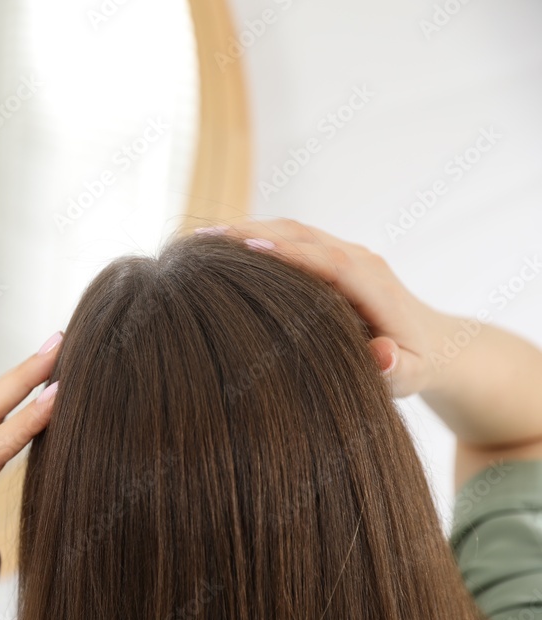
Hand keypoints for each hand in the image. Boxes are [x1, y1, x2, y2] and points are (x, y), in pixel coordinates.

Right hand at [197, 220, 445, 397]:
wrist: (433, 341)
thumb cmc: (416, 364)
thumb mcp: (411, 376)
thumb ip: (396, 370)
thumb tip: (381, 357)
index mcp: (376, 287)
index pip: (330, 262)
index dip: (290, 254)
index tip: (248, 248)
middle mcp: (359, 260)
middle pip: (302, 235)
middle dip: (253, 232)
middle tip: (203, 241)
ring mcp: (343, 252)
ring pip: (291, 230)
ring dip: (247, 230)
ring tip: (199, 240)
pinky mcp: (329, 254)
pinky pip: (289, 238)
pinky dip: (254, 237)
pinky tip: (218, 247)